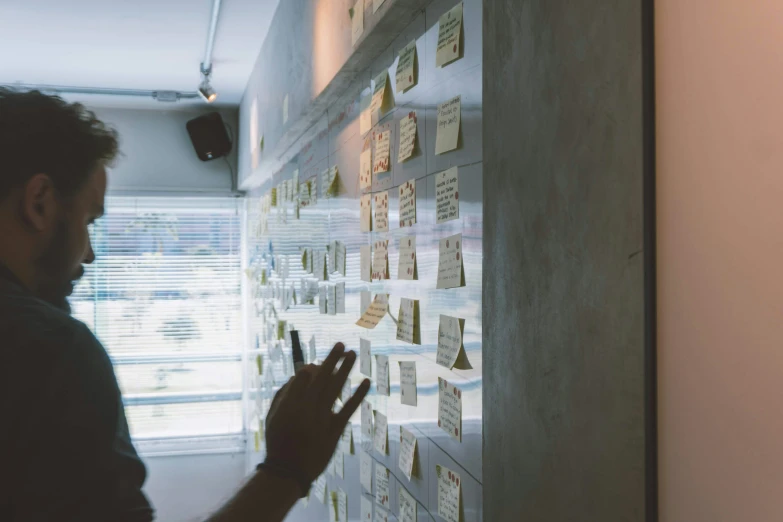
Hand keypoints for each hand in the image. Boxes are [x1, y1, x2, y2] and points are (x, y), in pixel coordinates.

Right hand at [265, 343, 370, 481]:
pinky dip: (358, 395)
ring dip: (345, 369)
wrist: (289, 470)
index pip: (302, 377)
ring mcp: (321, 419)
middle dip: (332, 359)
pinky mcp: (335, 430)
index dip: (310, 369)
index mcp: (289, 403)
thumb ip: (283, 395)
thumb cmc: (279, 441)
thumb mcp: (273, 417)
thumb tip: (298, 375)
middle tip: (341, 344)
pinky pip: (348, 409)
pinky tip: (366, 381)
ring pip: (335, 388)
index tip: (314, 365)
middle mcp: (306, 408)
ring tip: (352, 354)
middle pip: (321, 378)